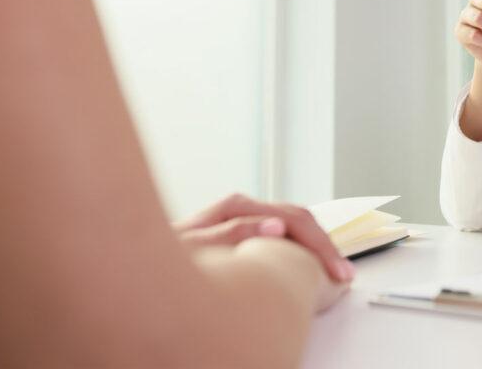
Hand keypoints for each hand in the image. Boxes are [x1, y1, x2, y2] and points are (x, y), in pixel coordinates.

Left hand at [175, 193, 354, 282]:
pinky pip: (282, 233)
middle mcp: (244, 207)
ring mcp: (244, 217)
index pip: (296, 219)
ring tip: (334, 271)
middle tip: (345, 276)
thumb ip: (232, 234)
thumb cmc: (160, 257)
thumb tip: (276, 225)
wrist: (137, 260)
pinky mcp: (242, 230)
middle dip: (326, 247)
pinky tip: (308, 262)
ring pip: (295, 224)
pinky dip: (302, 247)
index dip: (322, 246)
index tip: (338, 273)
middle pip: (301, 218)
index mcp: (238, 206)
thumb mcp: (192, 246)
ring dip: (317, 246)